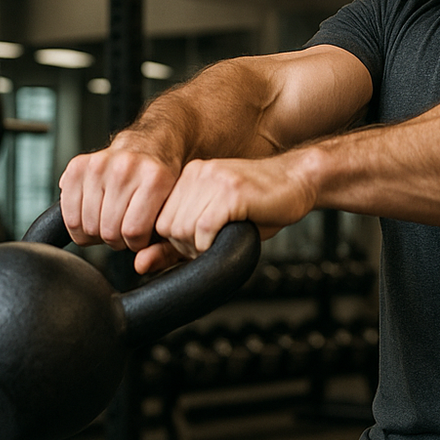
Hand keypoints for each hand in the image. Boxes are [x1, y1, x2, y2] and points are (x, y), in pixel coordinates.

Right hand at [58, 134, 181, 257]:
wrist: (150, 143)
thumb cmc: (162, 179)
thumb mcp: (174, 205)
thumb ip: (164, 240)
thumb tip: (142, 264)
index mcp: (155, 177)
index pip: (133, 232)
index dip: (136, 243)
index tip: (139, 236)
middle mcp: (126, 168)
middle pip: (109, 231)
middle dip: (117, 239)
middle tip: (123, 229)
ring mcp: (99, 165)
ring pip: (87, 225)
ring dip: (97, 233)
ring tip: (110, 222)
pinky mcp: (78, 166)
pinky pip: (68, 214)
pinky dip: (78, 224)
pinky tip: (93, 216)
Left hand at [147, 153, 317, 273]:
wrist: (299, 182)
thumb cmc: (260, 206)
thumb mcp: (212, 226)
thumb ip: (175, 245)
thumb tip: (140, 266)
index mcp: (187, 177)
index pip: (158, 221)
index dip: (177, 242)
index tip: (203, 241)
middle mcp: (195, 174)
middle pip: (166, 227)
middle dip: (188, 246)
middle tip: (216, 242)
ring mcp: (212, 179)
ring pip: (182, 229)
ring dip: (202, 246)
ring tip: (225, 237)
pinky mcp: (231, 191)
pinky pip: (203, 228)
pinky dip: (213, 242)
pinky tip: (231, 233)